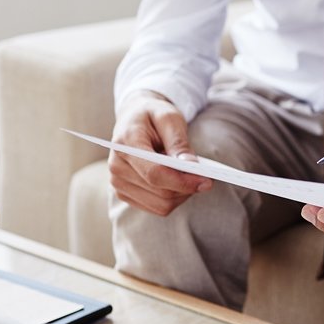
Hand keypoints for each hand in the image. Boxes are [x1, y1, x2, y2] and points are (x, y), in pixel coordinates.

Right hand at [110, 90, 212, 215]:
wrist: (134, 118)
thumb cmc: (153, 116)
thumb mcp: (170, 118)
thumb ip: (179, 142)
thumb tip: (190, 165)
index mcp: (125, 145)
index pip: (155, 174)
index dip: (183, 181)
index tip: (206, 181)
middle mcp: (117, 168)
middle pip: (160, 193)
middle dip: (187, 188)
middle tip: (204, 177)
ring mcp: (118, 183)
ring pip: (161, 205)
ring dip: (182, 195)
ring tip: (189, 176)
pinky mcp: (124, 194)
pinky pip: (156, 207)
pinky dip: (173, 199)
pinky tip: (177, 182)